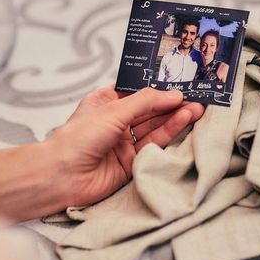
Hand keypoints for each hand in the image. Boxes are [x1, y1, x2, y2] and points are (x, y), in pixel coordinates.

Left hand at [51, 86, 203, 207]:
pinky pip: (155, 145)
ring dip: (175, 117)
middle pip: (149, 110)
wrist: (62, 176)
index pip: (137, 91)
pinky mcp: (132, 162)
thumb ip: (146, 102)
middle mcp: (116, 121)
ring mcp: (124, 143)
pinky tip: (184, 121)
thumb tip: (174, 95)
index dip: (158, 88)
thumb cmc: (79, 137)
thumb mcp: (113, 111)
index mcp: (105, 102)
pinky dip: (170, 133)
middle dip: (172, 103)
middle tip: (196, 96)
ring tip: (197, 108)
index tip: (180, 83)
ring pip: (155, 127)